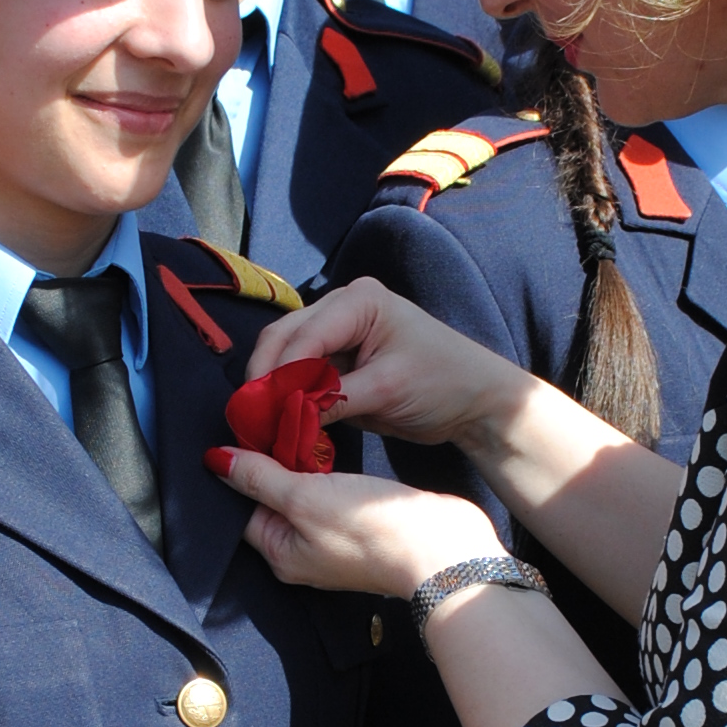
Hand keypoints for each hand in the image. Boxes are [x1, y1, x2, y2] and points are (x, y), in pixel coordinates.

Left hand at [212, 438, 492, 598]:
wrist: (445, 549)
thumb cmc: (375, 531)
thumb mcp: (305, 497)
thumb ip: (260, 477)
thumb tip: (215, 460)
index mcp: (280, 554)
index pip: (242, 506)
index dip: (241, 468)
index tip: (247, 430)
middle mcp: (302, 552)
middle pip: (271, 500)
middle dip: (271, 463)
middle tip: (275, 422)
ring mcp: (333, 541)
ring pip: (302, 494)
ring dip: (301, 464)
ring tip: (302, 429)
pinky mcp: (361, 526)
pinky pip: (330, 495)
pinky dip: (326, 472)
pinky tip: (331, 449)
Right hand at [246, 275, 534, 455]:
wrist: (475, 400)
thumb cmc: (445, 382)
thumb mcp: (388, 390)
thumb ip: (334, 398)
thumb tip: (285, 415)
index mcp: (359, 301)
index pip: (303, 335)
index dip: (278, 375)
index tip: (261, 413)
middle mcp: (343, 308)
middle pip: (284, 339)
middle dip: (266, 380)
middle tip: (251, 421)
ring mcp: (338, 333)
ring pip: (286, 357)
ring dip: (273, 390)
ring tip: (261, 425)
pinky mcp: (339, 361)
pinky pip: (301, 376)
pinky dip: (289, 398)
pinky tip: (281, 423)